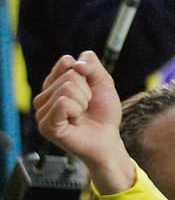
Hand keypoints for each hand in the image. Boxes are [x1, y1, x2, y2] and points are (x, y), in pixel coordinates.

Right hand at [33, 53, 133, 192]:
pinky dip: (77, 109)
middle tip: (87, 107)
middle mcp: (44, 97)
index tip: (90, 90)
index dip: (86, 75)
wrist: (109, 138)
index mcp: (54, 85)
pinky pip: (63, 103)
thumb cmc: (104, 114)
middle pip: (69, 76)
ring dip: (83, 102)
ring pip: (66, 88)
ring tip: (81, 114)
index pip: (66, 62)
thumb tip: (74, 61)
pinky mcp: (46, 125)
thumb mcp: (103, 83)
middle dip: (87, 91)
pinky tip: (76, 121)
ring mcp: (42, 111)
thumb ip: (92, 66)